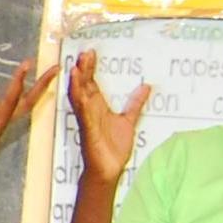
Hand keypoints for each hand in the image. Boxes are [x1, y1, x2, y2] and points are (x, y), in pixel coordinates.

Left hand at [0, 53, 62, 185]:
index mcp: (2, 119)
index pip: (24, 99)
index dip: (39, 85)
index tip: (53, 69)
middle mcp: (3, 123)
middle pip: (27, 101)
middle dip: (41, 84)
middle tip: (54, 67)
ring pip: (10, 105)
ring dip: (16, 87)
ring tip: (24, 69)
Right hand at [67, 56, 151, 185]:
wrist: (109, 169)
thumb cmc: (114, 147)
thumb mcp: (129, 120)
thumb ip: (135, 104)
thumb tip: (146, 87)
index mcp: (97, 107)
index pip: (91, 83)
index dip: (90, 69)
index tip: (91, 53)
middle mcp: (89, 111)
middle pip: (83, 86)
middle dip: (83, 70)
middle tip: (85, 53)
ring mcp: (87, 120)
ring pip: (79, 97)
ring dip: (77, 82)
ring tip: (77, 66)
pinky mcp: (88, 130)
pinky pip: (83, 113)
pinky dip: (80, 101)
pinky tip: (79, 90)